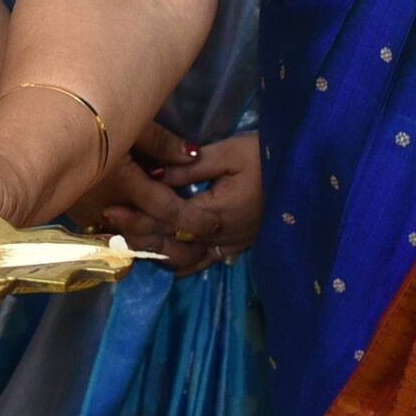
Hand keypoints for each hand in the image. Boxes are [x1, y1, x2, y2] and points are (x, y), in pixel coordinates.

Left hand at [86, 126, 263, 272]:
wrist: (307, 173)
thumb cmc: (268, 157)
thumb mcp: (230, 153)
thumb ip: (190, 166)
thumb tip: (152, 174)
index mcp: (216, 215)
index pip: (166, 220)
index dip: (135, 216)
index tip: (109, 207)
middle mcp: (220, 238)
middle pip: (169, 244)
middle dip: (136, 235)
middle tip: (107, 225)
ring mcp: (229, 246)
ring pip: (182, 259)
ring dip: (153, 250)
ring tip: (126, 237)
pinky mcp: (236, 246)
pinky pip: (201, 262)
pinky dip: (178, 260)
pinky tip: (160, 252)